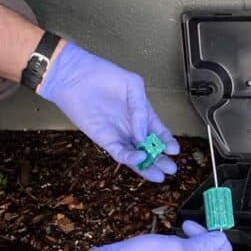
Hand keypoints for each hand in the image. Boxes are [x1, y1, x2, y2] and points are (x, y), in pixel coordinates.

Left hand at [37, 41, 179, 181]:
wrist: (75, 76)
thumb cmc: (103, 74)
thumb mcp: (133, 85)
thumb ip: (141, 110)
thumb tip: (143, 134)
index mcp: (141, 112)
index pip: (158, 131)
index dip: (167, 141)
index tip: (175, 150)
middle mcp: (130, 126)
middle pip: (149, 147)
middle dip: (160, 159)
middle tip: (171, 169)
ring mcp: (117, 134)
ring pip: (135, 155)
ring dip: (147, 165)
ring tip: (160, 176)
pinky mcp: (103, 139)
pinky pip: (119, 152)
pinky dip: (130, 158)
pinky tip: (140, 158)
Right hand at [93, 221, 232, 250]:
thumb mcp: (179, 247)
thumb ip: (203, 243)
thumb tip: (219, 239)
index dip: (223, 248)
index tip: (215, 232)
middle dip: (206, 241)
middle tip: (192, 226)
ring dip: (194, 242)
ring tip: (182, 229)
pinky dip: (184, 248)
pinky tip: (174, 238)